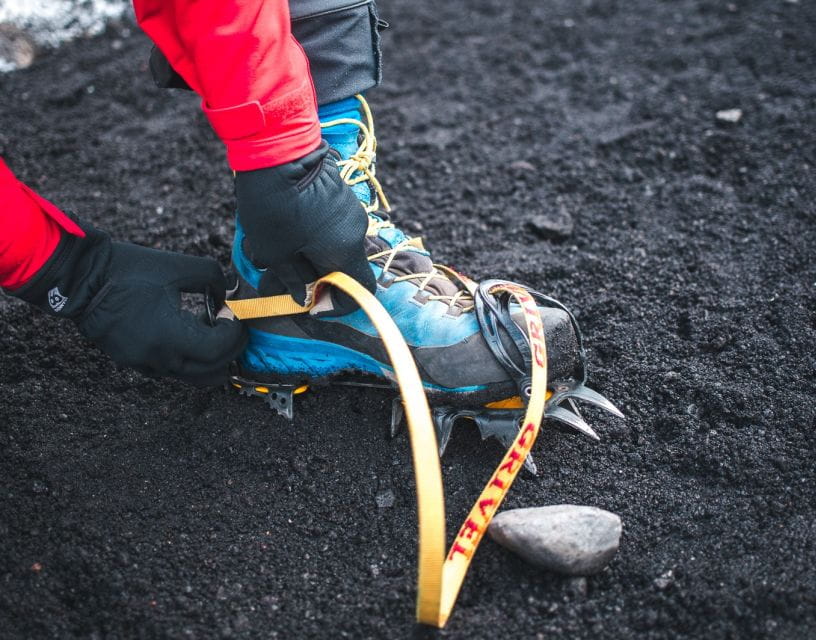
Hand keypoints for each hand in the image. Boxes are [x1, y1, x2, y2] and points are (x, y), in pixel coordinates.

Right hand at [11, 219, 246, 385]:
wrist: (81, 278)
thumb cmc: (127, 270)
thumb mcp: (178, 266)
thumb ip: (213, 277)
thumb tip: (228, 293)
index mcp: (169, 337)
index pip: (218, 349)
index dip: (233, 332)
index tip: (232, 312)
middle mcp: (158, 358)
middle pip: (211, 370)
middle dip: (230, 348)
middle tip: (234, 326)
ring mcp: (145, 364)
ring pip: (192, 375)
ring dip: (210, 357)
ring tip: (213, 330)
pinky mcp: (135, 362)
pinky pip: (172, 370)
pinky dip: (189, 357)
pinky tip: (190, 332)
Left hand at [235, 140, 374, 313]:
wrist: (276, 148)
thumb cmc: (274, 206)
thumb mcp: (274, 253)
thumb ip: (292, 281)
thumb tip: (303, 297)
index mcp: (344, 252)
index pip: (359, 292)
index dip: (336, 305)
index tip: (309, 304)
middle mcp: (356, 232)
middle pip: (343, 268)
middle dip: (313, 277)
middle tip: (282, 275)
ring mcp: (351, 210)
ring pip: (334, 246)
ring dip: (309, 254)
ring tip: (276, 247)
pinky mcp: (340, 194)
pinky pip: (331, 226)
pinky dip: (311, 234)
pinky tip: (283, 225)